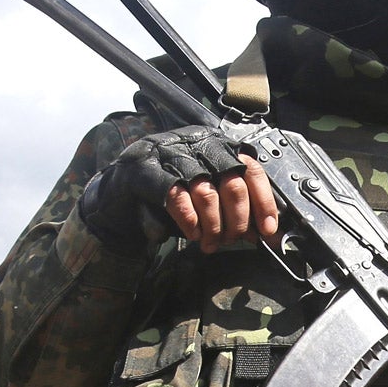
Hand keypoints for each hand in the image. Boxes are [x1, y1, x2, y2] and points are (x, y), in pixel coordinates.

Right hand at [79, 127, 279, 254]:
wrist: (119, 191)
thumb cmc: (168, 193)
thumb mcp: (206, 194)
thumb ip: (234, 207)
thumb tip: (266, 232)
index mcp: (216, 145)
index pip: (251, 169)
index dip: (264, 203)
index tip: (269, 231)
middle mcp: (196, 144)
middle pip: (232, 182)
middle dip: (238, 220)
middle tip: (234, 240)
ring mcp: (170, 155)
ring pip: (207, 193)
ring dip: (214, 226)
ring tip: (211, 242)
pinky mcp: (146, 173)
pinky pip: (177, 198)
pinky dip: (190, 222)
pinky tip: (192, 234)